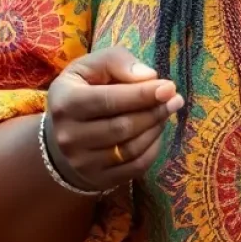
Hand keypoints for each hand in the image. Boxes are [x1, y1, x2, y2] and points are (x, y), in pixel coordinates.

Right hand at [45, 47, 182, 193]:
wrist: (64, 131)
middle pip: (122, 127)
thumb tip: (149, 76)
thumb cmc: (84, 89)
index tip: (169, 87)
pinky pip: (135, 167)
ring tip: (167, 111)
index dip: (142, 94)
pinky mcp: (97, 180)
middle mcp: (69, 137)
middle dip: (154, 111)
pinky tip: (157, 131)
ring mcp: (82, 163)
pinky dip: (153, 148)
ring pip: (131, 149)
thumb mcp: (92, 66)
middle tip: (175, 99)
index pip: (108, 101)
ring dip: (156, 128)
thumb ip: (117, 62)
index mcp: (65, 103)